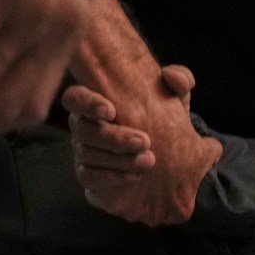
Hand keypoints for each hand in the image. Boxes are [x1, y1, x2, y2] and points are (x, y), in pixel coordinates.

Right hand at [62, 59, 188, 186]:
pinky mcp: (89, 175)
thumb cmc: (164, 121)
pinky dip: (110, 177)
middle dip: (114, 137)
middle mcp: (84, 126)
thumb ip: (179, 81)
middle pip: (83, 129)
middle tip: (145, 142)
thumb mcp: (176, 100)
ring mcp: (84, 152)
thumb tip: (174, 77)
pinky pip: (87, 176)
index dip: (87, 102)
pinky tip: (134, 176)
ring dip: (118, 159)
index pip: (75, 97)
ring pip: (87, 154)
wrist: (170, 160)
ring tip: (149, 161)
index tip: (111, 111)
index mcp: (96, 102)